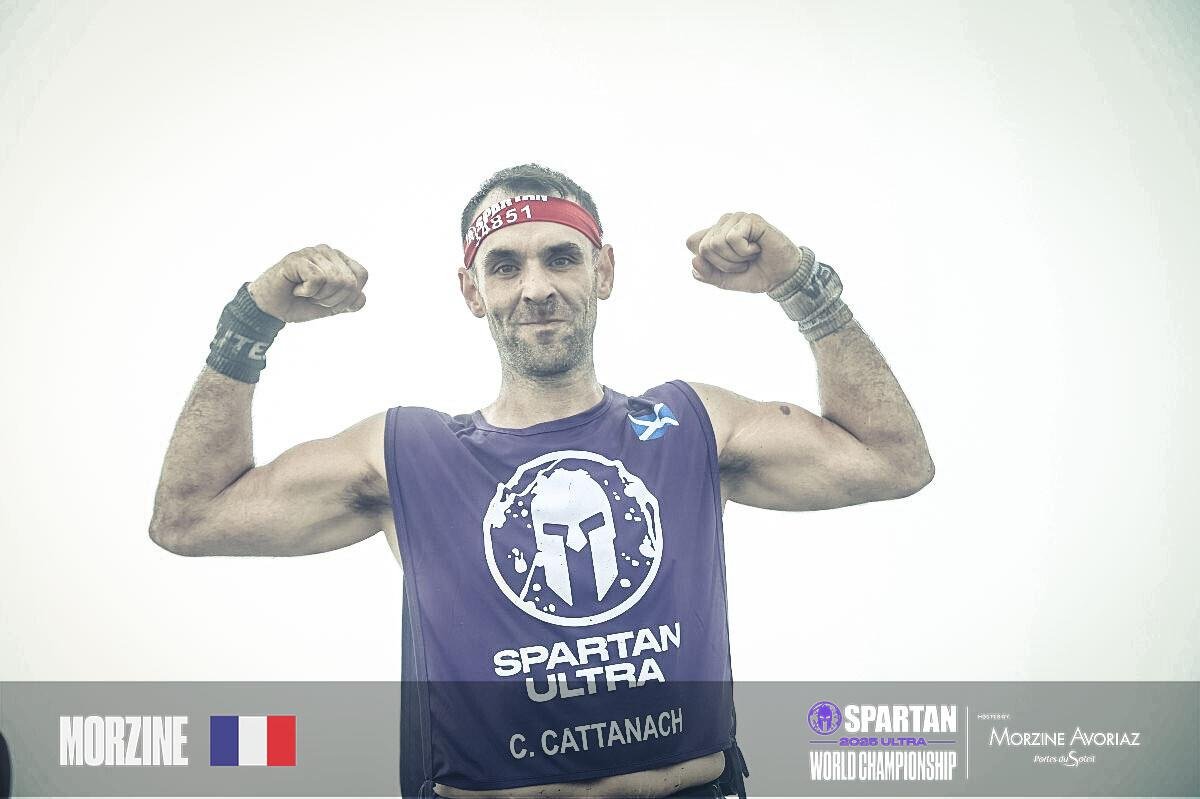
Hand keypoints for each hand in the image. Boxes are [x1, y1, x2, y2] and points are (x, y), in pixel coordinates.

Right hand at [247, 244, 367, 322]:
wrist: (272, 310)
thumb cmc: (301, 304)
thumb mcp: (331, 306)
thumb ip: (350, 302)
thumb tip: (361, 297)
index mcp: (339, 259)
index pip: (361, 275)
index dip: (349, 296)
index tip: (329, 299)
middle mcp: (327, 251)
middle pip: (350, 281)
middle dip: (333, 299)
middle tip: (314, 297)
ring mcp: (312, 252)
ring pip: (336, 280)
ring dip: (320, 296)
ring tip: (304, 292)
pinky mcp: (297, 258)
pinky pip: (317, 280)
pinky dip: (307, 292)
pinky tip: (295, 289)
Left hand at [685, 212, 803, 292]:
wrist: (782, 277)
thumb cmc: (754, 275)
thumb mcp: (724, 281)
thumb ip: (706, 274)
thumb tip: (694, 259)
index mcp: (713, 234)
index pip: (691, 242)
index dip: (707, 262)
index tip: (727, 266)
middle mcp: (723, 223)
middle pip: (704, 247)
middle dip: (724, 264)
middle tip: (742, 262)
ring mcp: (737, 218)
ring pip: (717, 243)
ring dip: (735, 259)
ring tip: (750, 255)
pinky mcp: (750, 218)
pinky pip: (733, 238)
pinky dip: (745, 251)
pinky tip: (757, 248)